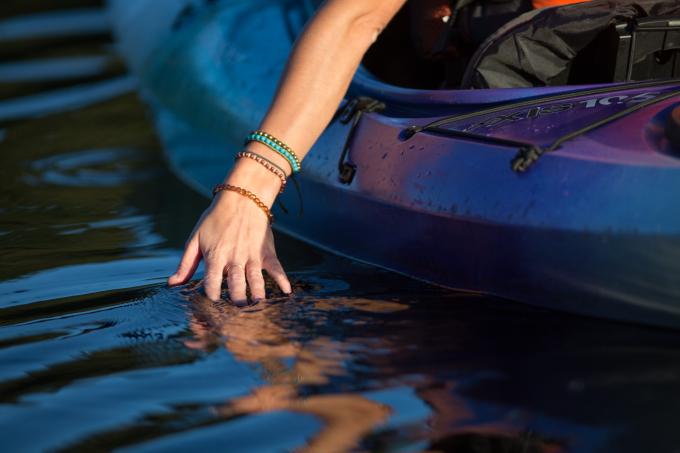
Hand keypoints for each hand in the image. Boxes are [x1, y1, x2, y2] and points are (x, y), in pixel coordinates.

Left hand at [167, 160, 291, 303]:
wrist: (242, 197)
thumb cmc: (215, 219)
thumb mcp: (196, 238)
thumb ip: (186, 264)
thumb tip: (172, 284)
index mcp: (216, 256)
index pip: (212, 282)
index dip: (211, 295)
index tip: (212, 304)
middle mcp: (234, 258)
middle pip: (236, 285)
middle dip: (236, 301)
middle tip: (237, 311)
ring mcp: (252, 255)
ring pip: (256, 279)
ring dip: (257, 294)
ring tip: (257, 306)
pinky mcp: (266, 251)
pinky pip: (276, 267)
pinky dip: (282, 279)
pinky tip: (287, 291)